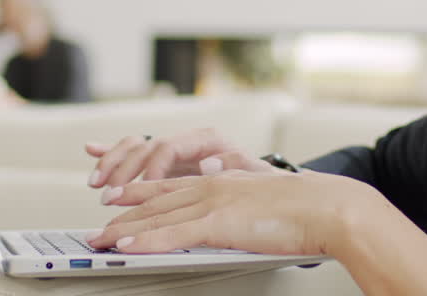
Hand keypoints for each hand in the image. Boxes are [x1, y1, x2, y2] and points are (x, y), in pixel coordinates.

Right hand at [85, 129, 274, 188]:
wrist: (264, 185)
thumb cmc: (260, 181)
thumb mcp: (256, 173)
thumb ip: (235, 165)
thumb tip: (208, 165)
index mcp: (207, 140)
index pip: (169, 147)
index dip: (152, 168)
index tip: (142, 189)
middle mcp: (186, 140)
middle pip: (146, 147)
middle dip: (124, 169)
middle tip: (109, 193)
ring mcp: (174, 149)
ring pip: (135, 147)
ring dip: (112, 162)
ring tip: (96, 182)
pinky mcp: (164, 160)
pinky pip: (134, 151)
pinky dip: (112, 150)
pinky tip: (91, 149)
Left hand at [87, 167, 380, 256]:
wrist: (328, 206)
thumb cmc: (307, 208)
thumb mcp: (265, 198)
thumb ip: (243, 201)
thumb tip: (234, 213)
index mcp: (223, 178)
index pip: (172, 185)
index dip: (140, 191)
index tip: (116, 195)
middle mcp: (213, 184)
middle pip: (157, 200)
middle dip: (122, 213)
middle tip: (98, 224)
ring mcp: (215, 202)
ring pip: (158, 216)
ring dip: (124, 230)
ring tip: (101, 241)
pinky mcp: (220, 222)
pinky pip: (174, 233)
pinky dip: (147, 241)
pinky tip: (128, 248)